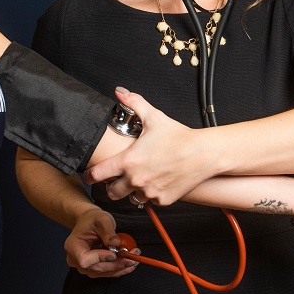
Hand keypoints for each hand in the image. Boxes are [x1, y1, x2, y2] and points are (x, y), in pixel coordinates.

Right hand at [66, 205, 138, 277]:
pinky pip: (108, 272)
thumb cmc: (92, 219)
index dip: (99, 259)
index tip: (114, 254)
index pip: (84, 259)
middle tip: (132, 257)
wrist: (89, 222)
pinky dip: (121, 268)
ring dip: (121, 267)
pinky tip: (131, 263)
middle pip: (97, 268)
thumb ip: (108, 232)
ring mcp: (85, 267)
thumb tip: (115, 244)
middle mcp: (76, 260)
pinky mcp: (95, 269)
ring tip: (134, 259)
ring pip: (105, 272)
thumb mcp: (101, 219)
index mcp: (73, 246)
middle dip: (116, 263)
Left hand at [85, 88, 213, 205]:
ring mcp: (149, 192)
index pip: (97, 175)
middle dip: (111, 187)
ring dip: (131, 192)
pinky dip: (151, 194)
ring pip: (130, 199)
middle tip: (116, 179)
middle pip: (111, 193)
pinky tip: (157, 182)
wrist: (203, 154)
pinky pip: (150, 201)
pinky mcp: (162, 200)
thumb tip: (120, 91)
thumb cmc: (178, 137)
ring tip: (139, 180)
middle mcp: (135, 180)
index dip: (90, 175)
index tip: (90, 174)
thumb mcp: (154, 117)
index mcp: (128, 161)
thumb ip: (134, 103)